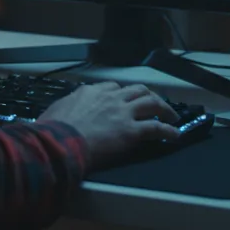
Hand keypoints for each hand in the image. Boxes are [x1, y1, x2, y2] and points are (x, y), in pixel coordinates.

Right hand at [37, 82, 180, 168]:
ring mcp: (123, 113)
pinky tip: (175, 134)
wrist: (62, 142)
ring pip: (151, 103)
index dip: (122, 93)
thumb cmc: (54, 129)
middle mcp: (111, 98)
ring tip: (171, 116)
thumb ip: (66, 106)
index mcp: (91, 92)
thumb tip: (61, 111)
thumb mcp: (56, 109)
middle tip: (154, 103)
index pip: (112, 87)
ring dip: (164, 108)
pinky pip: (156, 128)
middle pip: (137, 90)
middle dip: (148, 95)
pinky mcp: (132, 131)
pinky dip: (168, 130)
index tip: (124, 99)